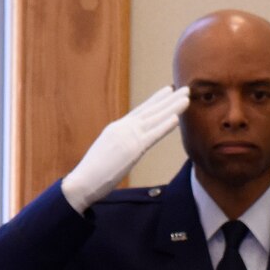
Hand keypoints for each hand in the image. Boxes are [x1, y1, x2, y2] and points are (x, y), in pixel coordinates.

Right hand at [61, 84, 190, 211]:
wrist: (82, 181)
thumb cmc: (93, 174)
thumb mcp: (108, 154)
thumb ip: (119, 148)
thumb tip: (126, 150)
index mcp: (117, 129)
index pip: (140, 112)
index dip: (155, 101)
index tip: (167, 91)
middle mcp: (123, 128)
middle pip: (150, 110)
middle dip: (168, 99)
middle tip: (184, 88)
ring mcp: (128, 136)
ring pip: (155, 118)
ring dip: (172, 107)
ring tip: (186, 96)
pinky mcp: (132, 149)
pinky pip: (153, 135)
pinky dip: (165, 125)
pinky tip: (177, 118)